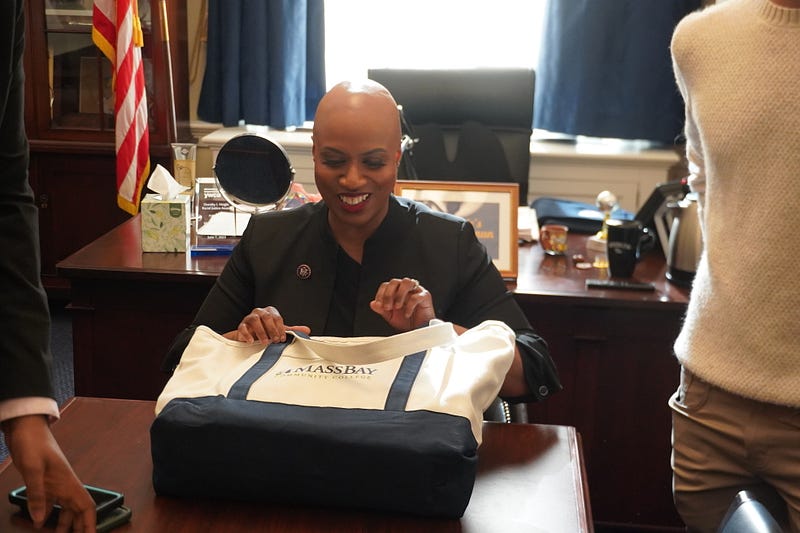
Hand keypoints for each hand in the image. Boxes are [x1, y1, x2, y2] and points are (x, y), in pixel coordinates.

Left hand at [2, 415, 95, 531]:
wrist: (26, 426)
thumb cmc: (33, 442)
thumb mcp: (33, 469)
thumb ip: (37, 495)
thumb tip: (40, 520)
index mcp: (68, 482)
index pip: (86, 507)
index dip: (91, 524)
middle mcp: (64, 485)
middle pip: (78, 511)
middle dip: (81, 527)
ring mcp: (55, 484)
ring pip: (66, 509)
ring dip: (66, 524)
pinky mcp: (44, 482)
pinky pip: (51, 503)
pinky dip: (50, 515)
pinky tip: (42, 522)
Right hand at [223, 306, 310, 343]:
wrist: (251, 336)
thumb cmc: (267, 331)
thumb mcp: (280, 330)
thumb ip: (292, 330)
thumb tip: (307, 330)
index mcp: (270, 312)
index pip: (277, 317)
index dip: (280, 328)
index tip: (282, 338)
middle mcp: (260, 312)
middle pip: (266, 317)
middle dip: (272, 329)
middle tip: (275, 340)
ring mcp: (249, 318)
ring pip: (254, 320)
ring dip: (261, 332)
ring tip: (265, 342)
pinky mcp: (241, 325)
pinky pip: (243, 328)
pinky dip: (247, 334)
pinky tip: (251, 341)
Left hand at [369, 277, 434, 331]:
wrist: (419, 329)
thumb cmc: (406, 321)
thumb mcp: (390, 316)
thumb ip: (381, 309)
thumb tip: (373, 304)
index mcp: (396, 291)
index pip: (386, 285)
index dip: (381, 294)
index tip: (379, 304)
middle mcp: (406, 288)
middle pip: (395, 281)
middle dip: (389, 294)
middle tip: (388, 307)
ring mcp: (416, 290)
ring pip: (407, 282)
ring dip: (399, 295)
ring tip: (397, 307)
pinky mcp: (425, 296)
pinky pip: (416, 296)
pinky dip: (410, 306)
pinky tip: (407, 314)